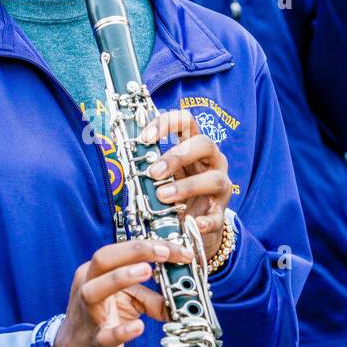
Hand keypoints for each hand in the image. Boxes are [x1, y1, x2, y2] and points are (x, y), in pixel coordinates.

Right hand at [54, 236, 194, 346]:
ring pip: (94, 290)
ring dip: (120, 278)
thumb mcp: (127, 302)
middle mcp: (87, 287)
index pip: (121, 250)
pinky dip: (123, 331)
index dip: (150, 245)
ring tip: (146, 271)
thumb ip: (152, 296)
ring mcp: (88, 314)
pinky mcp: (95, 341)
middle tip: (163, 253)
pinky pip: (106, 335)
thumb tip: (180, 295)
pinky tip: (139, 326)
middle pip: (103, 259)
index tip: (177, 249)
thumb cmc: (101, 320)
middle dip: (135, 251)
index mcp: (95, 273)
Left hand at [141, 109, 232, 258]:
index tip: (145, 138)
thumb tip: (125, 158)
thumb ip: (151, 166)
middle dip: (178, 156)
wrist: (197, 223)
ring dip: (187, 187)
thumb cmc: (178, 191)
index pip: (186, 121)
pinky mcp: (221, 212)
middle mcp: (213, 161)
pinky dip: (206, 221)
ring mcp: (221, 186)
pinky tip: (194, 224)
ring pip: (214, 179)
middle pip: (204, 144)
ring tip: (163, 196)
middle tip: (154, 172)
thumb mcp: (165, 175)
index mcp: (196, 146)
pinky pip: (217, 216)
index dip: (166, 124)